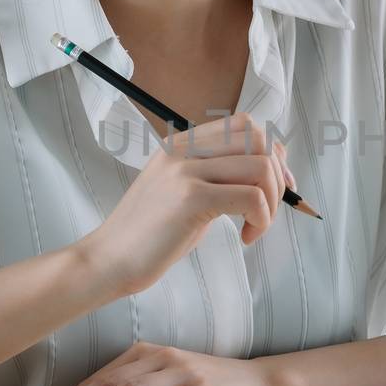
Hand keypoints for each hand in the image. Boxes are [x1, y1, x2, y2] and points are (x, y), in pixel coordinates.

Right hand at [75, 112, 293, 300]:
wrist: (108, 260)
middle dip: (278, 176)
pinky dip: (261, 221)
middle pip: (259, 139)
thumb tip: (271, 171)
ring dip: (271, 203)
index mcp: (182, 143)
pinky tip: (245, 238)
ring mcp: (186, 170)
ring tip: (253, 227)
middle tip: (268, 210)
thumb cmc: (150, 235)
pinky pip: (251, 198)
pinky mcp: (191, 198)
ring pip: (261, 168)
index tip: (277, 187)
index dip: (273, 153)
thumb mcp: (184, 192)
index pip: (245, 125)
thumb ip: (217, 175)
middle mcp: (184, 149)